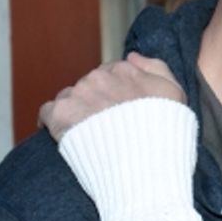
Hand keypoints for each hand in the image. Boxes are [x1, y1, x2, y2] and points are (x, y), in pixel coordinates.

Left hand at [39, 52, 185, 141]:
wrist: (144, 163)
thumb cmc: (164, 132)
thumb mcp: (174, 93)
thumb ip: (156, 67)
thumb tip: (132, 56)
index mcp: (124, 70)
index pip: (110, 74)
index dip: (114, 93)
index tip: (118, 111)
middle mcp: (98, 77)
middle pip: (89, 86)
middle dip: (94, 102)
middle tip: (103, 127)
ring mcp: (78, 95)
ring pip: (69, 98)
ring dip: (75, 112)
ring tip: (86, 136)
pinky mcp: (60, 115)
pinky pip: (47, 113)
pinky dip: (51, 123)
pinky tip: (60, 135)